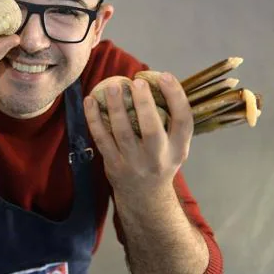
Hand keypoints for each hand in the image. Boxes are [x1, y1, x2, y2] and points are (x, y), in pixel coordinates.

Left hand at [84, 73, 193, 197]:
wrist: (145, 197)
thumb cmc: (159, 160)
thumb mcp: (175, 146)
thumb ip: (169, 120)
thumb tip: (153, 79)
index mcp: (178, 149)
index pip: (184, 121)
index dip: (176, 96)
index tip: (164, 75)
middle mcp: (158, 157)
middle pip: (151, 129)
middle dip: (143, 103)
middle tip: (136, 81)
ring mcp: (133, 163)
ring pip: (123, 132)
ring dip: (116, 107)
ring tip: (112, 86)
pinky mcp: (113, 165)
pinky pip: (101, 138)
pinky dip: (94, 119)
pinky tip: (90, 101)